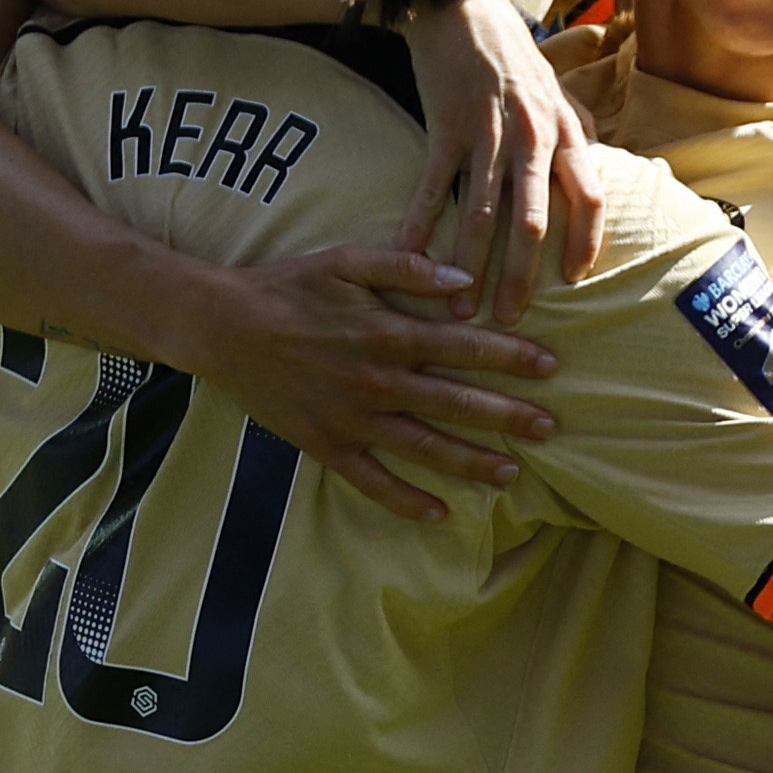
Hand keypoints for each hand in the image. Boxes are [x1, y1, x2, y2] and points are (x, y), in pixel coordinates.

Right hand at [181, 247, 560, 523]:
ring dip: (470, 462)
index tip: (550, 367)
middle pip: (455, 402)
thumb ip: (407, 267)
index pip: (464, 346)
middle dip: (507, 416)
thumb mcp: (347, 260)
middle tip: (550, 428)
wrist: (222, 327)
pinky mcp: (325, 445)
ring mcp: (351, 419)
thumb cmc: (289, 286)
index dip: (511, 357)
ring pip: (423, 447)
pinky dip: (405, 500)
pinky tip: (439, 512)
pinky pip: (371, 480)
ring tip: (511, 474)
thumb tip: (464, 281)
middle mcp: (376, 381)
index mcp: (387, 333)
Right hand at [400, 0, 608, 323]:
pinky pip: (434, 187)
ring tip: (461, 308)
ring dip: (471, 266)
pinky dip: (420, 226)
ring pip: (482, 213)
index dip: (584, 241)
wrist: (459, 2)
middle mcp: (532, 134)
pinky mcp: (444, 126)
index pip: (588, 197)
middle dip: (521, 277)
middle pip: (533, 220)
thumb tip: (592, 175)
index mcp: (565, 129)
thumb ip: (574, 134)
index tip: (575, 281)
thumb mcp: (556, 89)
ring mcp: (487, 131)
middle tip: (509, 322)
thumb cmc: (510, 52)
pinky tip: (409, 257)